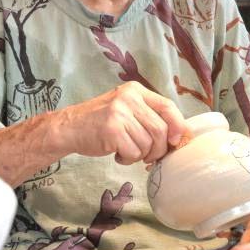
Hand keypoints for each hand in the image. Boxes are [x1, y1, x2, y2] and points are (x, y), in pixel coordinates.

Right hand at [53, 82, 188, 165]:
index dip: (178, 127)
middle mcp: (129, 98)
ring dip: (140, 155)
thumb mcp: (126, 110)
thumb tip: (181, 136)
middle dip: (158, 149)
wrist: (68, 127)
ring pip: (148, 144)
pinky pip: (134, 152)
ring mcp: (119, 112)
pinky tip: (116, 153)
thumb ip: (150, 117)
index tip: (176, 142)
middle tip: (148, 156)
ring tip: (126, 151)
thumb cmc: (101, 122)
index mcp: (135, 90)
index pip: (168, 106)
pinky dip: (128, 159)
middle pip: (161, 130)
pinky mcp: (112, 130)